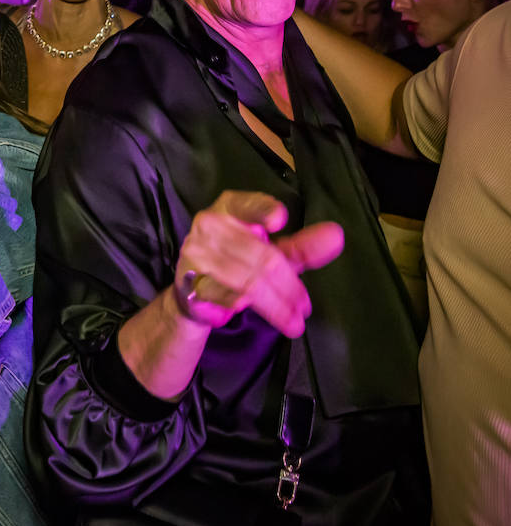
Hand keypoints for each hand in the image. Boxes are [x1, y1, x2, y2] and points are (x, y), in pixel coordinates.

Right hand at [172, 191, 344, 337]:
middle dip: (288, 285)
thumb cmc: (238, 261)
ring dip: (275, 303)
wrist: (193, 290)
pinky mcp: (188, 281)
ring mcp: (196, 253)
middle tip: (305, 306)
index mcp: (231, 208)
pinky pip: (221, 295)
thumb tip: (336, 236)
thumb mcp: (273, 252)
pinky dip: (237, 303)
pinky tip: (249, 309)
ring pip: (246, 279)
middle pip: (260, 255)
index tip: (279, 220)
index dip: (262, 211)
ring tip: (294, 320)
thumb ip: (303, 247)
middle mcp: (209, 224)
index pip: (247, 205)